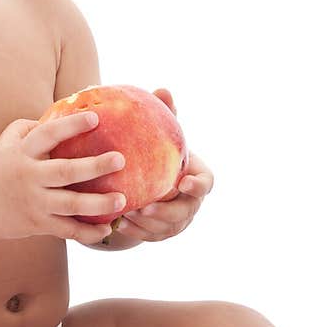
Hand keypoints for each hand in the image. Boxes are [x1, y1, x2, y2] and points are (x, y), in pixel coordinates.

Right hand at [0, 112, 125, 245]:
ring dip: (98, 204)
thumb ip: (32, 127)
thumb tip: (65, 113)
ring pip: (70, 205)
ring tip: (122, 200)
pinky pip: (66, 230)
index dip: (71, 126)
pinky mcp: (38, 224)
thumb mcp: (6, 141)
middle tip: (120, 159)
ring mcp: (35, 203)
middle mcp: (30, 177)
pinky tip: (107, 229)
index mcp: (23, 153)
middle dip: (94, 166)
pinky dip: (87, 233)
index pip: (48, 135)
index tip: (95, 118)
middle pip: (65, 172)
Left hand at [114, 87, 213, 244]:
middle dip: (167, 211)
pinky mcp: (161, 232)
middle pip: (186, 211)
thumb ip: (165, 113)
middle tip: (147, 206)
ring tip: (128, 214)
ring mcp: (178, 220)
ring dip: (148, 224)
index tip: (183, 182)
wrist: (150, 176)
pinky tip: (118, 225)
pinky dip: (137, 232)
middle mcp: (191, 201)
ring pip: (168, 228)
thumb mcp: (163, 133)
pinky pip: (151, 236)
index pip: (207, 183)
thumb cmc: (160, 149)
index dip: (198, 185)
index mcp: (197, 176)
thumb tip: (162, 89)